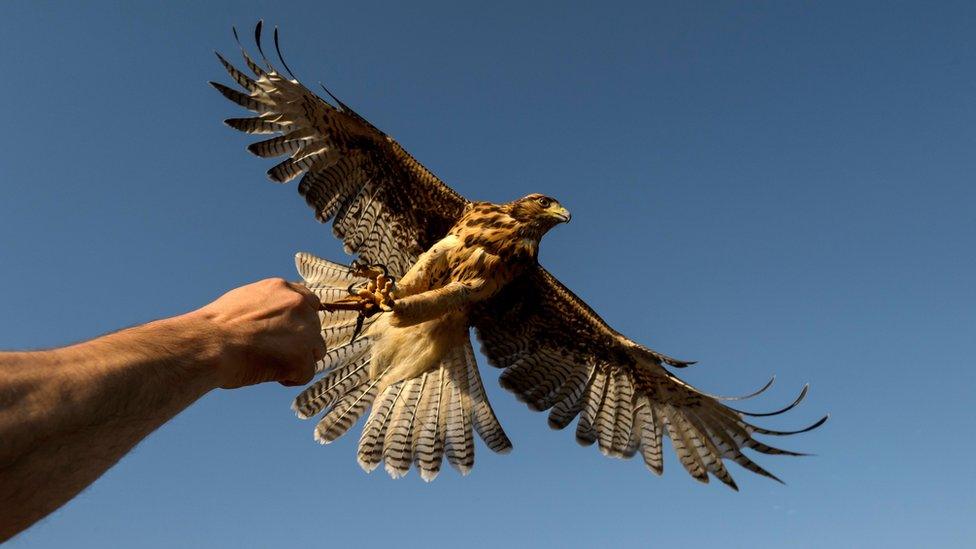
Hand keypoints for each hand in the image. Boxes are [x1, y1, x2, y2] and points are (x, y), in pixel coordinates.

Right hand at [190, 278, 325, 388]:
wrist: (207, 344)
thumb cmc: (215, 328)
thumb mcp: (244, 300)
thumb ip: (269, 305)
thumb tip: (275, 317)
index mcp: (284, 289)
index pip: (310, 303)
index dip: (299, 322)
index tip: (287, 334)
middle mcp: (299, 306)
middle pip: (314, 329)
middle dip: (298, 342)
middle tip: (270, 351)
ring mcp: (304, 332)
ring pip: (315, 351)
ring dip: (297, 360)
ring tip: (267, 362)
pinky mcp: (302, 359)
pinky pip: (306, 374)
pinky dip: (289, 378)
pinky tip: (266, 373)